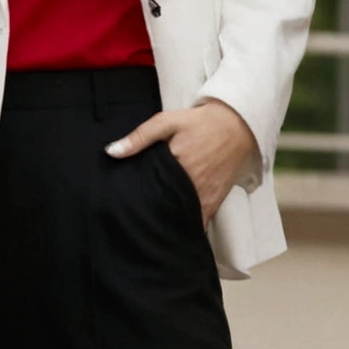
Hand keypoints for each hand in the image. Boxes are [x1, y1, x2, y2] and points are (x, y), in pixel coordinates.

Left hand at [104, 98, 260, 227]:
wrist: (237, 125)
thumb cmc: (200, 123)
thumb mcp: (167, 122)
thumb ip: (139, 137)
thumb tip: (111, 152)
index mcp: (174, 165)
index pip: (148, 191)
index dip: (135, 199)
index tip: (124, 205)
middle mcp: (189, 185)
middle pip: (162, 207)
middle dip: (149, 213)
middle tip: (135, 217)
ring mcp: (203, 196)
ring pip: (180, 218)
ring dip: (168, 221)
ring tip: (152, 225)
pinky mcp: (214, 201)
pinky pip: (198, 221)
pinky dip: (187, 224)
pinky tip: (175, 226)